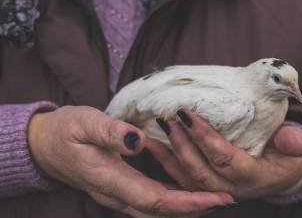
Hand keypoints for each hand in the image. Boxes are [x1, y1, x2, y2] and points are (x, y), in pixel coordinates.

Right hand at [28, 106, 233, 216]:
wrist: (44, 146)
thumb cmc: (64, 131)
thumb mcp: (84, 122)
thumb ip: (111, 133)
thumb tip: (140, 143)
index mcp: (109, 179)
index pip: (156, 199)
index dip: (188, 202)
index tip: (216, 198)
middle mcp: (115, 194)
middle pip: (161, 211)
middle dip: (195, 208)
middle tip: (226, 199)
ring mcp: (116, 195)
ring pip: (157, 210)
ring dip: (186, 207)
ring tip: (213, 198)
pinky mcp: (119, 189)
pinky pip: (150, 201)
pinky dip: (172, 201)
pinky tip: (187, 192)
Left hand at [147, 110, 301, 200]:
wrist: (279, 174)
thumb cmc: (286, 157)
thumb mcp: (296, 150)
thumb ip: (294, 143)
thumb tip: (297, 140)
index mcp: (252, 177)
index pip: (225, 159)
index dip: (205, 138)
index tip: (188, 114)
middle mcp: (230, 189)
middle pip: (200, 170)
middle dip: (182, 143)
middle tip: (169, 117)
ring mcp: (216, 191)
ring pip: (186, 177)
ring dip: (169, 153)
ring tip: (157, 127)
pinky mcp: (206, 188)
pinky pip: (180, 180)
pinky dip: (165, 163)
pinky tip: (152, 145)